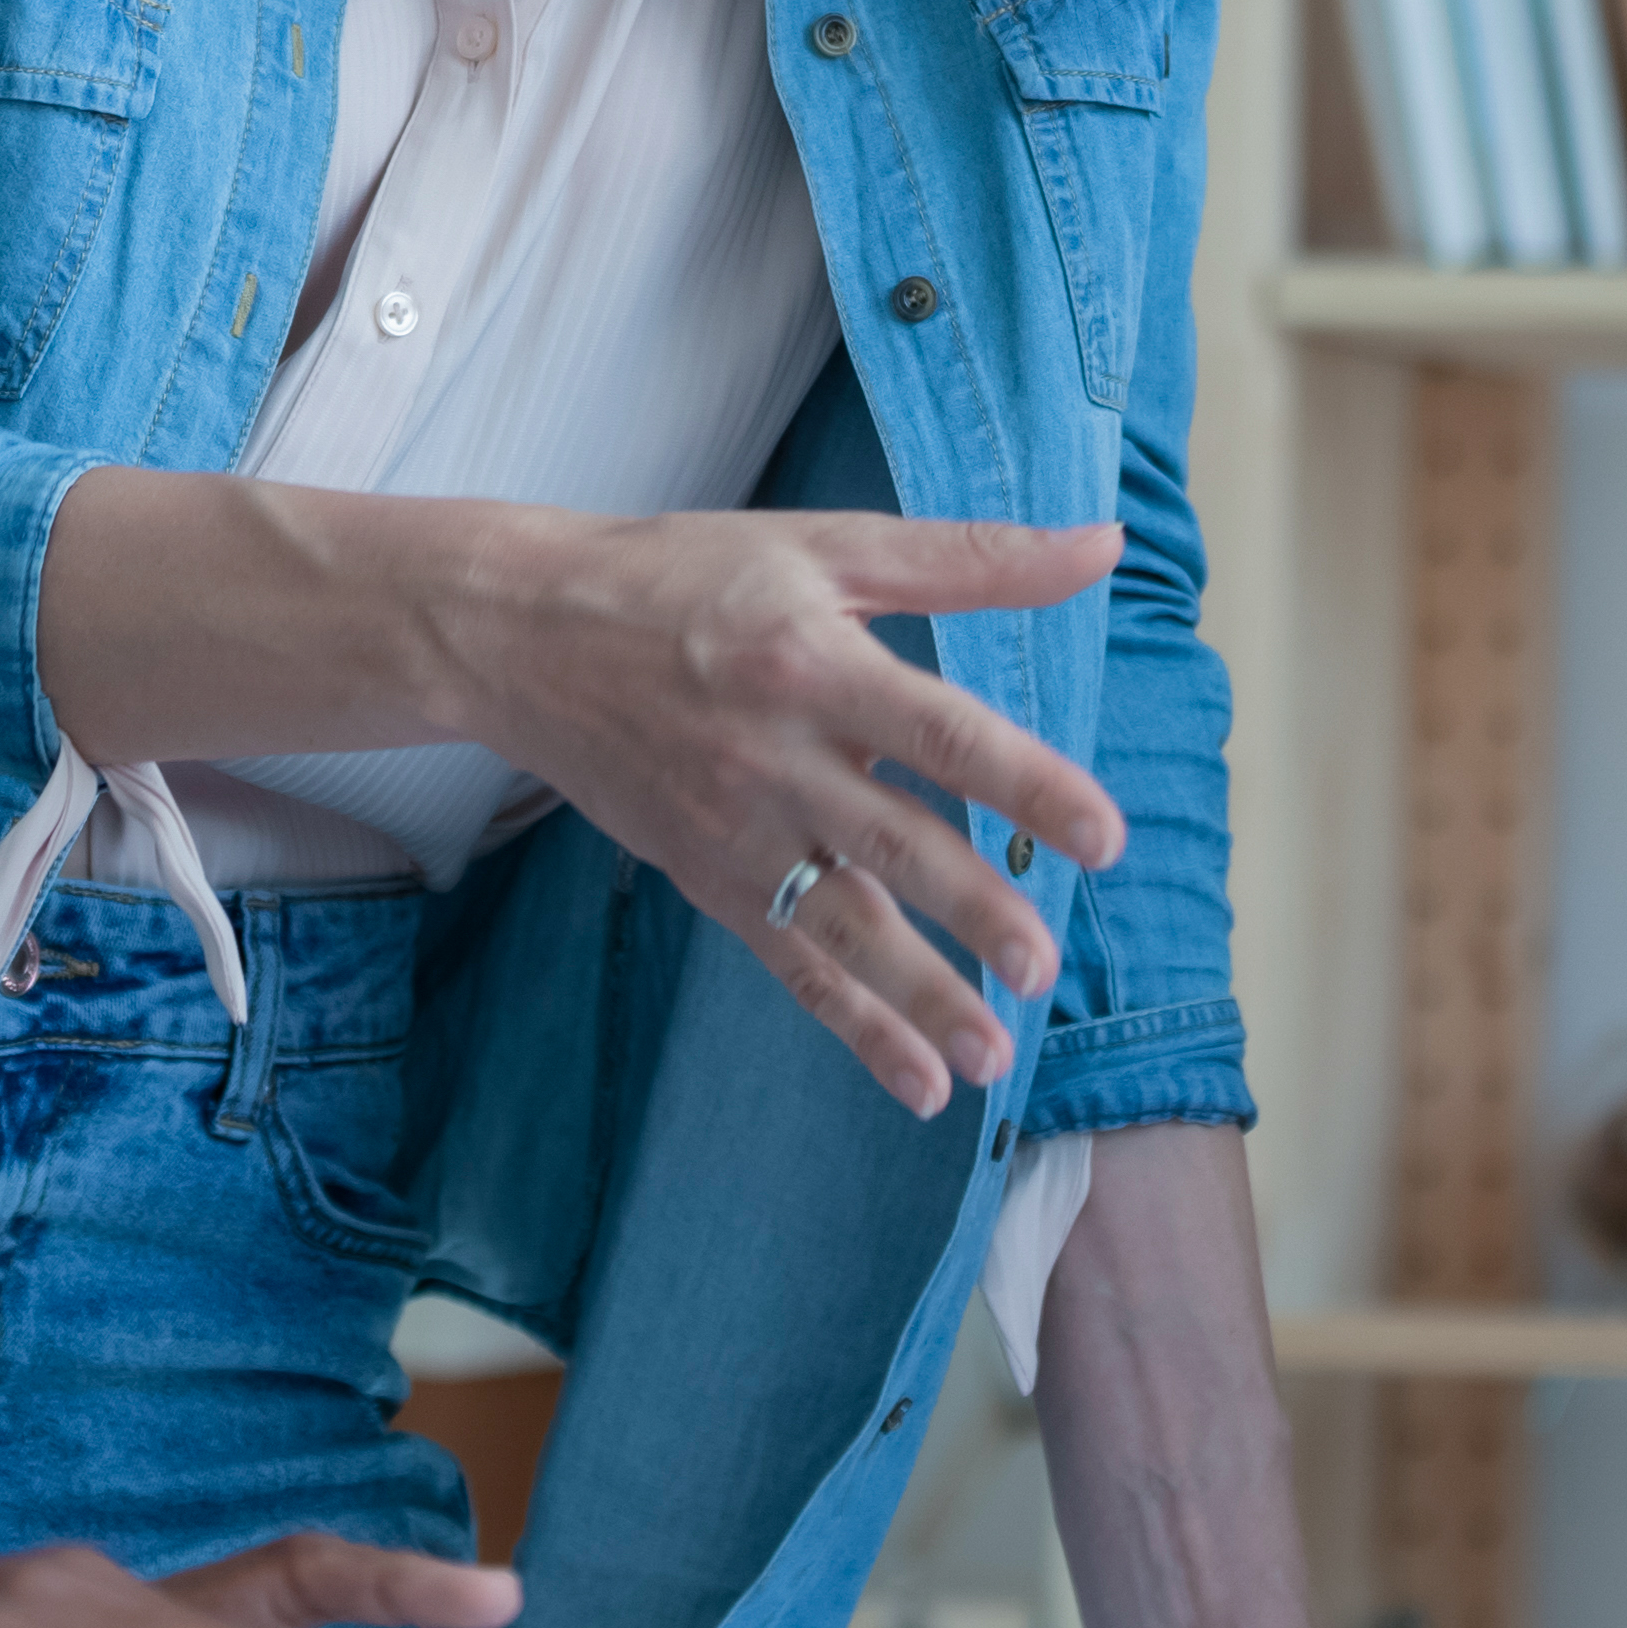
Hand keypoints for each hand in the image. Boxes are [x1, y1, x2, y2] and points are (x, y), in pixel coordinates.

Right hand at [432, 511, 1134, 1114]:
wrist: (523, 634)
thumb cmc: (685, 576)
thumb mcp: (825, 543)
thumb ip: (967, 558)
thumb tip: (1103, 547)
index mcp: (816, 663)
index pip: (941, 733)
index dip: (1025, 784)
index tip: (1102, 836)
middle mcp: (777, 757)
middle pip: (892, 843)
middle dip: (971, 911)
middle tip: (1042, 968)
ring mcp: (738, 829)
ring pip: (842, 924)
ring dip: (918, 996)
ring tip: (992, 1055)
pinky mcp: (709, 879)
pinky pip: (792, 964)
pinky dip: (854, 1027)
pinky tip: (920, 1084)